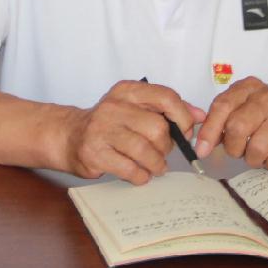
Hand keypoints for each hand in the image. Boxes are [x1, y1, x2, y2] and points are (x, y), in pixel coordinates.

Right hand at [63, 80, 204, 184]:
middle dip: (166, 146)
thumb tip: (199, 115)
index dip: (183, 116)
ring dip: (156, 164)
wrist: (68, 135)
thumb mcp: (135, 107)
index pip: (165, 97)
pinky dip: (141, 176)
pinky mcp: (94, 153)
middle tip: (162, 153)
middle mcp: (113, 107)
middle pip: (157, 128)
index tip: (186, 131)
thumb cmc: (109, 123)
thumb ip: (167, 109)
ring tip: (154, 167)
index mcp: (127, 91)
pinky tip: (139, 174)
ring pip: (145, 151)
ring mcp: (101, 130)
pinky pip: (130, 169)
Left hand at [195, 77, 267, 168]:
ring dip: (253, 159)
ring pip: (257, 148)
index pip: (222, 106)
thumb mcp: (240, 113)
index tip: (202, 150)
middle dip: (233, 147)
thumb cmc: (266, 120)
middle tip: (238, 150)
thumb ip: (219, 123)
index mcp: (249, 87)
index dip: (209, 131)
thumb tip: (202, 146)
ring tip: (259, 152)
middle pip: (237, 127)